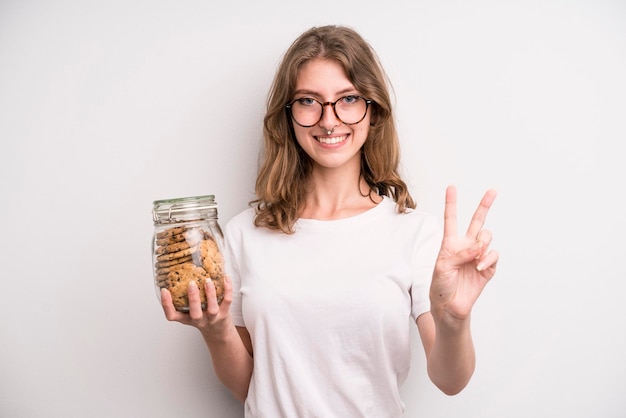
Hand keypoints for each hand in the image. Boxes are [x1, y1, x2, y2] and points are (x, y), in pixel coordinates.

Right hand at [161, 276, 233, 337]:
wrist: (218, 332)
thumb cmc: (202, 318)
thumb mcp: (189, 312)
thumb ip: (184, 299)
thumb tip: (179, 273)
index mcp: (186, 318)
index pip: (172, 316)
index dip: (166, 305)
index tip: (164, 290)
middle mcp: (199, 320)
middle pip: (195, 313)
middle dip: (193, 299)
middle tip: (191, 284)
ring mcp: (212, 318)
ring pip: (212, 308)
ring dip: (210, 294)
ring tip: (208, 281)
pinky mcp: (224, 314)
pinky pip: (227, 301)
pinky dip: (227, 289)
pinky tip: (226, 278)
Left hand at [430, 185, 498, 322]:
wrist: (450, 306)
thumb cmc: (441, 286)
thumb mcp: (442, 266)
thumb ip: (459, 253)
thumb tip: (478, 246)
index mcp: (450, 243)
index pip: (452, 220)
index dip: (451, 203)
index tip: (452, 187)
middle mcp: (465, 246)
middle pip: (477, 221)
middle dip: (484, 205)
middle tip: (492, 191)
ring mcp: (478, 256)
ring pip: (487, 237)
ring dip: (482, 244)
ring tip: (475, 256)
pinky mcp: (488, 267)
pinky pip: (493, 255)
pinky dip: (487, 258)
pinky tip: (479, 266)